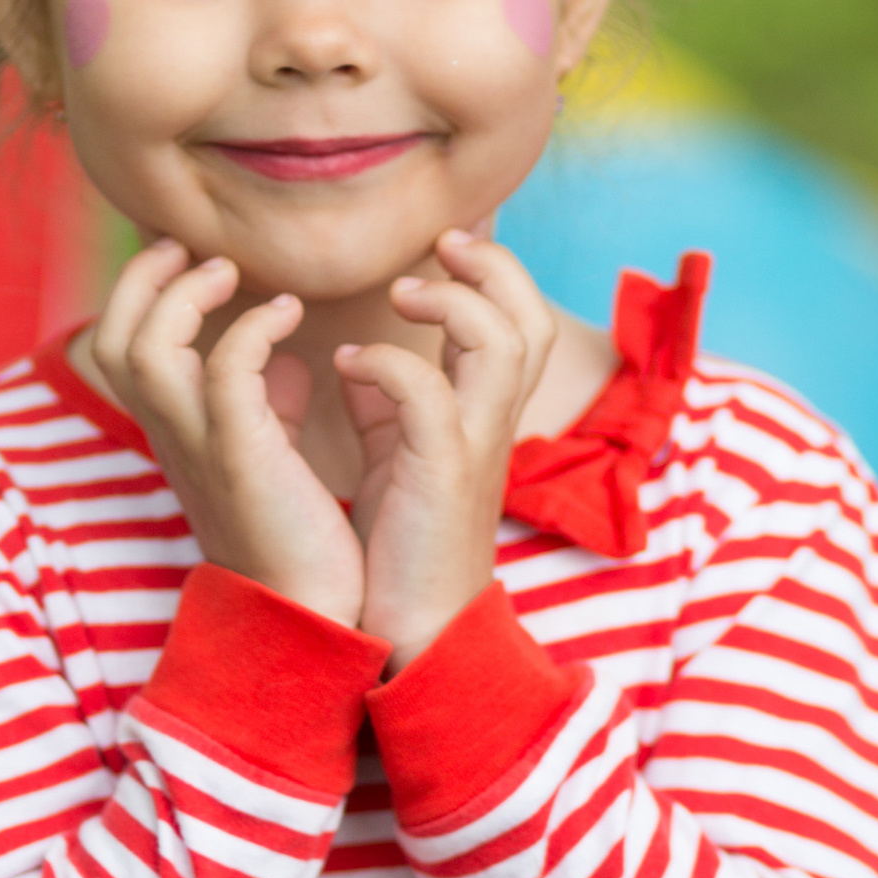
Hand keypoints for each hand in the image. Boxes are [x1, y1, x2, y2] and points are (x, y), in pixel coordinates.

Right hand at [93, 240, 365, 628]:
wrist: (313, 611)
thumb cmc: (299, 535)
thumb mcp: (273, 457)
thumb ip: (272, 406)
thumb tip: (292, 362)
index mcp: (174, 434)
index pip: (120, 348)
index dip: (140, 294)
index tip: (189, 260)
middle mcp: (172, 438)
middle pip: (114, 340)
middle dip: (144, 281)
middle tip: (193, 250)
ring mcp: (199, 448)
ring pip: (146, 349)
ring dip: (184, 295)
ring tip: (232, 273)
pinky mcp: (241, 458)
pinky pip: (226, 371)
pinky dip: (252, 327)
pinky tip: (289, 313)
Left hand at [338, 230, 557, 669]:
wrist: (409, 631)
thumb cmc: (400, 548)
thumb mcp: (398, 460)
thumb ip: (385, 405)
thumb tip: (354, 358)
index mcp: (485, 419)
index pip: (518, 324)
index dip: (494, 276)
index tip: (442, 251)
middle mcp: (493, 426)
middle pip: (532, 321)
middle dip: (493, 269)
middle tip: (441, 246)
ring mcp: (475, 448)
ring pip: (505, 342)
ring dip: (452, 303)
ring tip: (401, 295)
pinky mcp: (442, 474)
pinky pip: (429, 394)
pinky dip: (387, 362)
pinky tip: (345, 363)